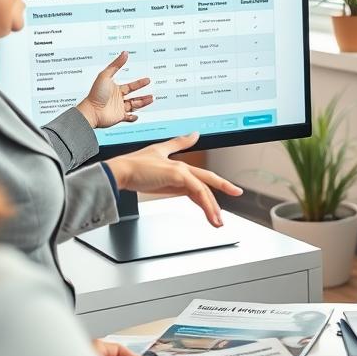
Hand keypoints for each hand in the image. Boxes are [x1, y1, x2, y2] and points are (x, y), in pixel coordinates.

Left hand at [75, 51, 153, 128]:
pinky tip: (136, 115)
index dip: (139, 83)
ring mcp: (119, 108)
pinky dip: (133, 118)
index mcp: (115, 89)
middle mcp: (118, 99)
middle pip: (134, 96)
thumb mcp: (106, 75)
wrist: (92, 110)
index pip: (130, 86)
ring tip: (151, 99)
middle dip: (143, 95)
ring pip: (134, 106)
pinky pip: (128, 118)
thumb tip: (124, 53)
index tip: (147, 80)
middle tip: (151, 93)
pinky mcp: (119, 117)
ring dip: (143, 103)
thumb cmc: (96, 93)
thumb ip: (116, 64)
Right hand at [106, 132, 243, 227]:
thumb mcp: (159, 151)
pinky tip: (211, 213)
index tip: (229, 188)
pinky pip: (198, 191)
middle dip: (224, 189)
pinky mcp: (178, 175)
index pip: (200, 177)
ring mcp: (181, 171)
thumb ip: (178, 143)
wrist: (120, 171)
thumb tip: (195, 133)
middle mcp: (183, 167)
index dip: (216, 183)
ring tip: (218, 222)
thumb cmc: (134, 166)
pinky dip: (207, 203)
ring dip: (213, 208)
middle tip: (236, 196)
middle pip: (207, 181)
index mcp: (179, 165)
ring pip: (204, 190)